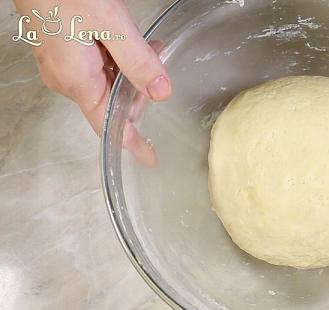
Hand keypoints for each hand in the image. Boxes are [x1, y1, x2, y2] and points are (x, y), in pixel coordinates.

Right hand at [13, 0, 171, 166]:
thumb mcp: (111, 25)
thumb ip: (138, 61)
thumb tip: (160, 92)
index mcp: (78, 81)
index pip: (109, 126)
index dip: (132, 142)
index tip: (149, 158)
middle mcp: (67, 79)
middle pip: (113, 102)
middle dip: (140, 88)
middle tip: (159, 60)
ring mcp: (62, 65)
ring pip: (107, 81)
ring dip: (131, 69)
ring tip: (149, 45)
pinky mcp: (61, 51)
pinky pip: (95, 66)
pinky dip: (116, 58)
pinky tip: (128, 42)